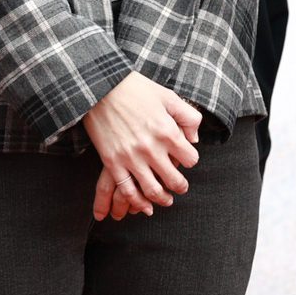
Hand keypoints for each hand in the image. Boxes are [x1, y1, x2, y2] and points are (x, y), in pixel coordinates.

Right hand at [81, 72, 201, 220]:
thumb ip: (188, 116)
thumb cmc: (137, 89)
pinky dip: (137, 202)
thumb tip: (194, 139)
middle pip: (174, 179)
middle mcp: (151, 148)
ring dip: (162, 199)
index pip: (190, 158)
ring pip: (152, 190)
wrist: (101, 88)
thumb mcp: (169, 96)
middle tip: (181, 188)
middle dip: (180, 186)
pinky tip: (144, 206)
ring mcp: (131, 158)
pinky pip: (127, 190)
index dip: (191, 159)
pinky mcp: (112, 163)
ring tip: (166, 200)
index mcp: (168, 131)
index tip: (187, 158)